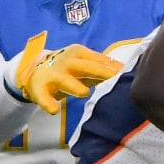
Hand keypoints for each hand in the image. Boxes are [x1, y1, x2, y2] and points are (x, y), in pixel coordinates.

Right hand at [7, 30, 123, 115]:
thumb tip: (127, 70)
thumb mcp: (84, 64)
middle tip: (116, 79)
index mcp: (79, 53)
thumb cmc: (67, 68)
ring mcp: (53, 75)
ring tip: (84, 93)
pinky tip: (53, 110)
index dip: (113, 67)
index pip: (99, 60)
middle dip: (100, 72)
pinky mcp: (40, 89)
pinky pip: (43, 97)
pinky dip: (48, 103)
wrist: (35, 69)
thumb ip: (103, 67)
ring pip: (65, 80)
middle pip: (85, 67)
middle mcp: (66, 61)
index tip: (128, 73)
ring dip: (74, 86)